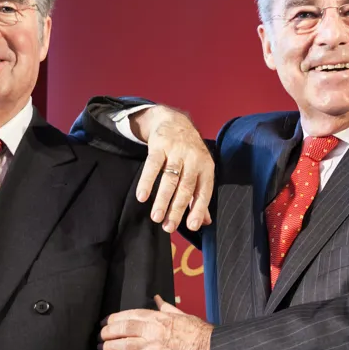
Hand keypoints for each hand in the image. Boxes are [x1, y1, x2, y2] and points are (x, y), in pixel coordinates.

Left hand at [101, 295, 212, 349]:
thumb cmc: (199, 332)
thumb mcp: (182, 314)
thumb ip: (166, 307)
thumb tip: (157, 298)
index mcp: (159, 317)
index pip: (130, 314)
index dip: (114, 318)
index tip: (105, 322)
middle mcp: (153, 329)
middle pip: (123, 328)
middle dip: (108, 332)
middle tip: (100, 335)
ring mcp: (153, 346)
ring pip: (124, 344)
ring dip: (109, 346)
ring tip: (102, 348)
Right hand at [130, 106, 213, 232]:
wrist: (174, 122)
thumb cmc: (188, 153)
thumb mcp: (199, 171)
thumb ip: (199, 196)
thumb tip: (205, 222)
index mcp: (206, 167)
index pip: (204, 192)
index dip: (199, 210)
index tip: (192, 227)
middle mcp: (194, 159)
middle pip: (185, 188)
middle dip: (177, 209)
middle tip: (168, 227)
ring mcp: (177, 151)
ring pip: (170, 179)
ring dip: (162, 200)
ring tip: (156, 217)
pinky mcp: (160, 145)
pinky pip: (153, 165)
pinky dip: (147, 181)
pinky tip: (142, 197)